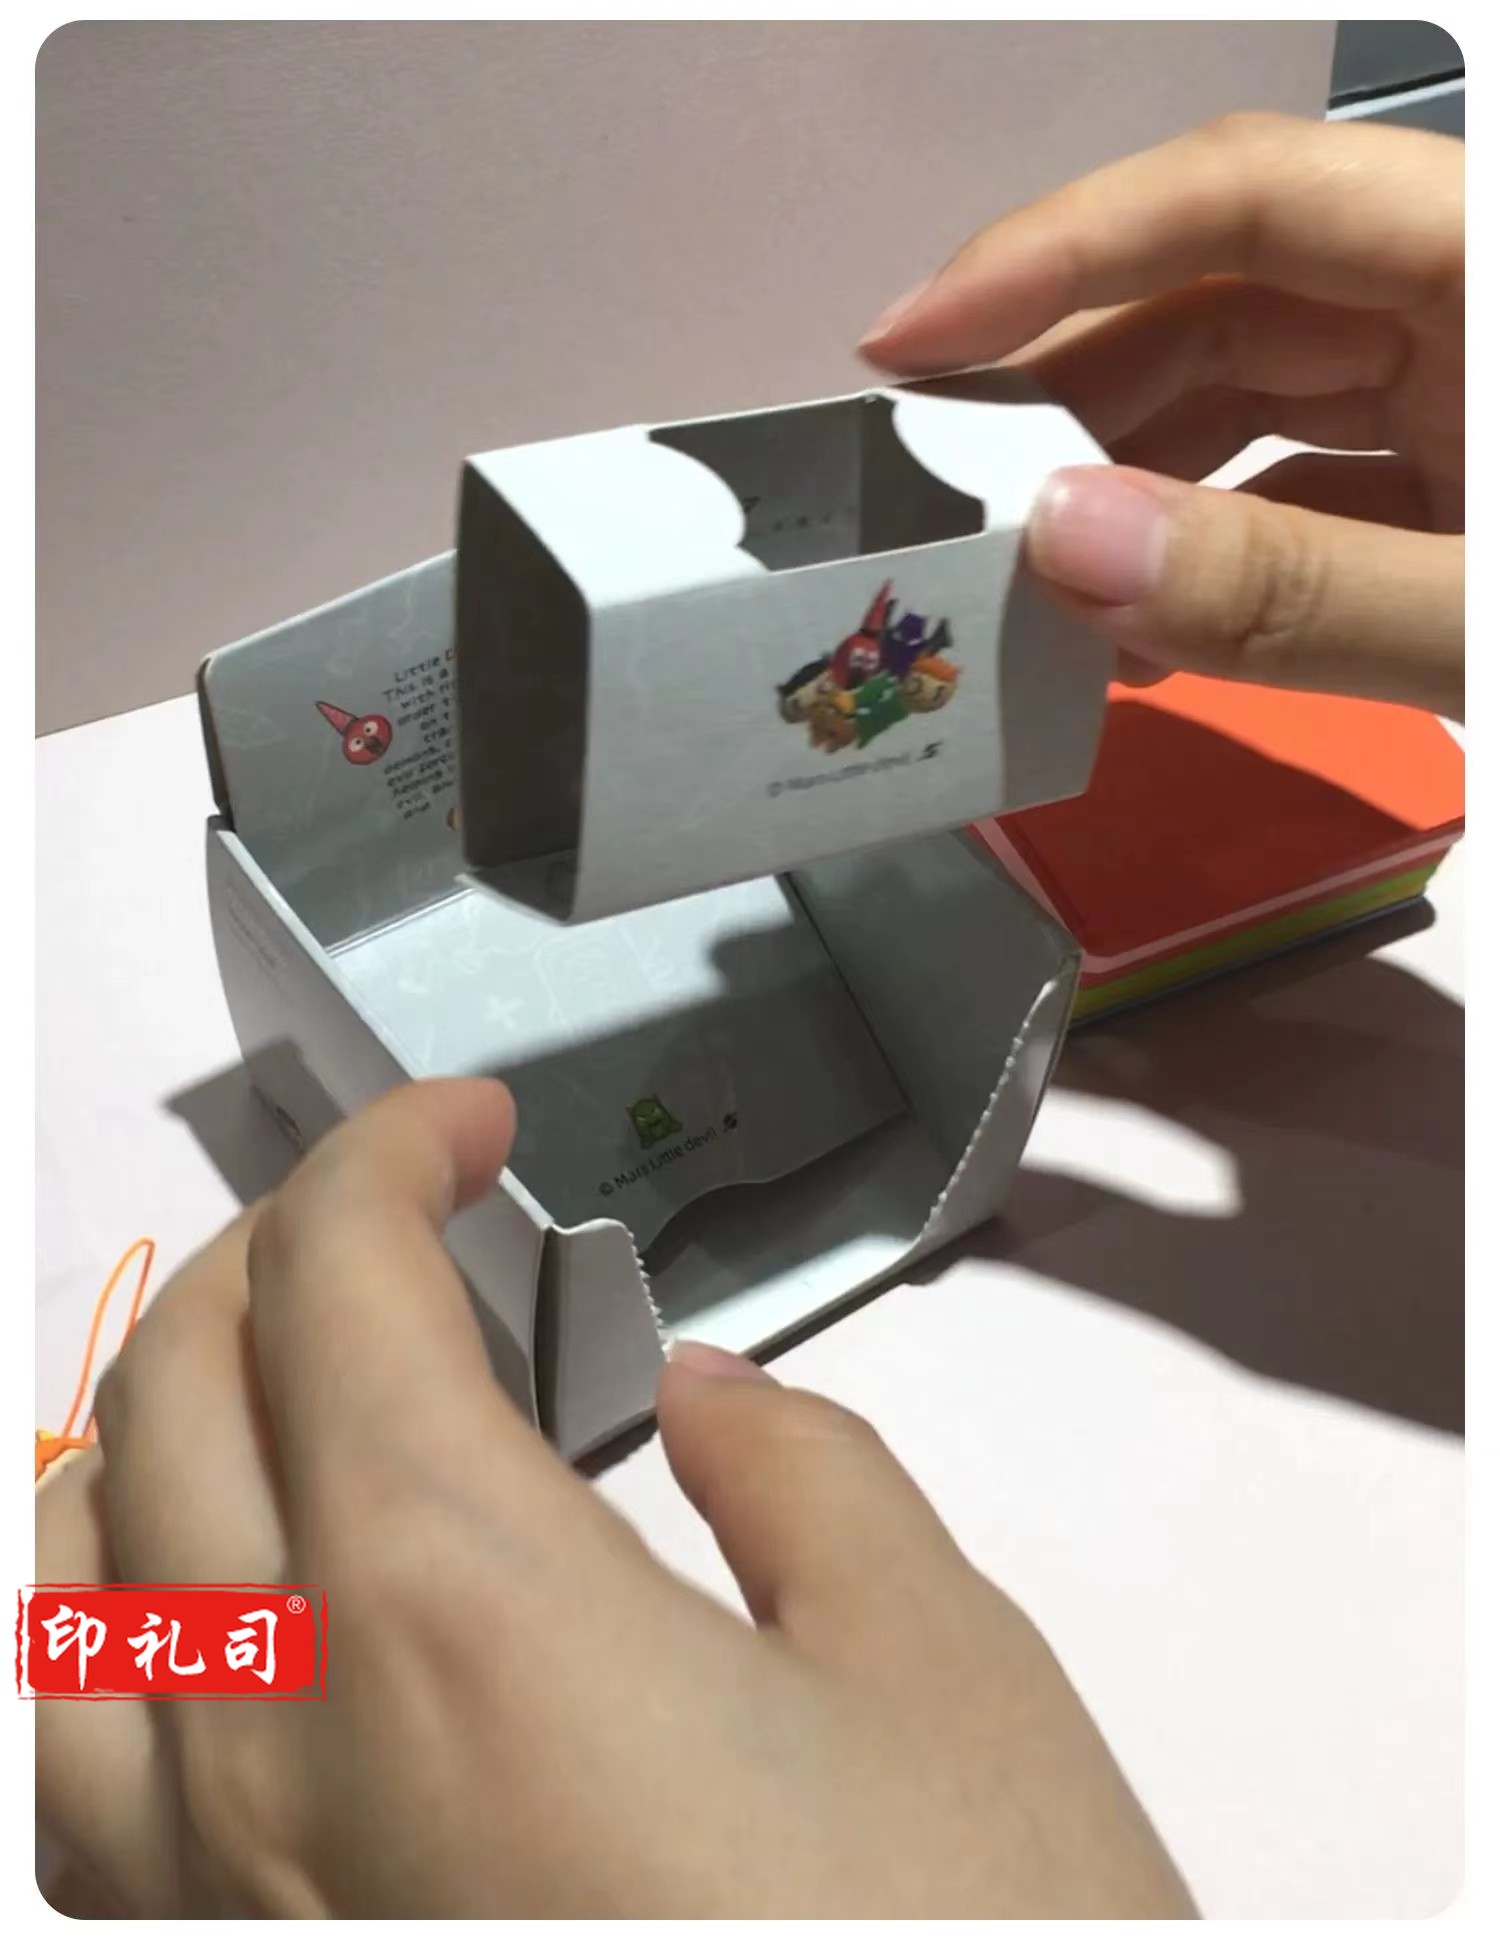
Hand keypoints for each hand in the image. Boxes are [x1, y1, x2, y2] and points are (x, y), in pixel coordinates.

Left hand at [36, 1080, 1193, 1918]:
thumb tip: (714, 1414)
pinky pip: (79, 1800)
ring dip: (141, 1437)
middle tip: (387, 1221)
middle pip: (174, 1399)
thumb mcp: (942, 1666)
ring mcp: (233, 1916)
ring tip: (255, 1388)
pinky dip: (111, 1647)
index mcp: (462, 1615)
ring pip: (65, 1597)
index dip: (388, 1153)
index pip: (338, 1287)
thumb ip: (809, 1476)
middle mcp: (291, 1759)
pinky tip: (206, 1638)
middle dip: (277, 1254)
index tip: (454, 1129)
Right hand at [861, 114, 1462, 718]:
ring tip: (1028, 597)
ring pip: (1256, 396)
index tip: (906, 350)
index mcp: (1489, 264)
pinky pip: (1309, 483)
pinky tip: (1138, 636)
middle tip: (945, 508)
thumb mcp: (1487, 628)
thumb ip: (1293, 589)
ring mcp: (1464, 394)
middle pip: (1227, 299)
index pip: (1243, 196)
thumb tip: (1067, 543)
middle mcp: (1463, 296)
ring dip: (1130, 495)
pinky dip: (1213, 555)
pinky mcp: (1460, 478)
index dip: (1058, 254)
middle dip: (1072, 404)